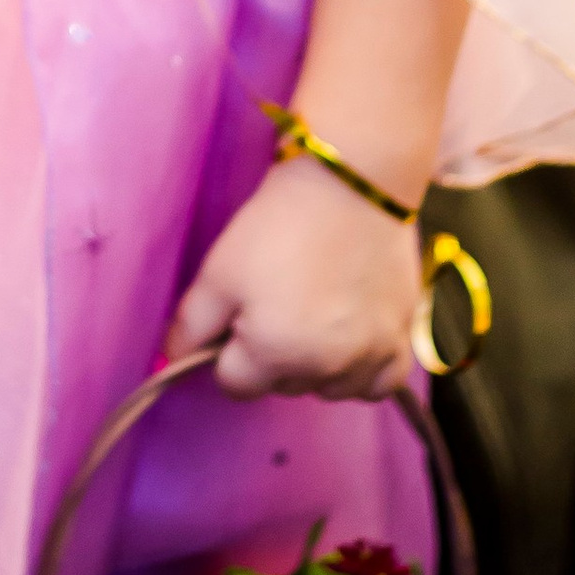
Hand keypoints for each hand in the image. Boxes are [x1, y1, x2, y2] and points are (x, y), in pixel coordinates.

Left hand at [170, 154, 421, 402]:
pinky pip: (378, 383)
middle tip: (278, 301)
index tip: (238, 314)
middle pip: (282, 385)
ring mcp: (368, 357)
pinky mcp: (400, 339)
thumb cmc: (278, 225)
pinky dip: (362, 372)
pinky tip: (351, 341)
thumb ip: (191, 325)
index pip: (234, 384)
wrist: (352, 185)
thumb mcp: (220, 270)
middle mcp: (324, 369)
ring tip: (315, 314)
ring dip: (316, 366)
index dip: (227, 350)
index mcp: (273, 355)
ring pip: (328, 388)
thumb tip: (173, 359)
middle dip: (271, 356)